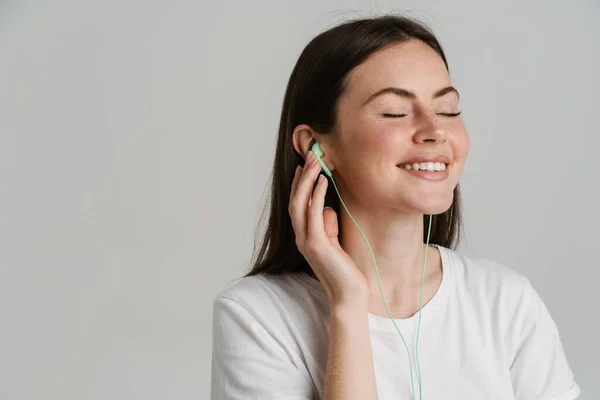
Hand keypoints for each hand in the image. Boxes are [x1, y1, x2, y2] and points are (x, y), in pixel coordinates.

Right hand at [288, 150, 368, 308]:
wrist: (349, 295)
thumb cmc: (346, 270)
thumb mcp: (336, 242)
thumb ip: (329, 226)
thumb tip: (327, 209)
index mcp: (305, 237)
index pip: (298, 205)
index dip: (299, 184)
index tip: (306, 165)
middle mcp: (301, 237)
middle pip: (295, 199)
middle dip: (303, 176)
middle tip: (311, 154)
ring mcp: (306, 241)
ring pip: (300, 203)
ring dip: (307, 179)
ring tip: (315, 160)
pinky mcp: (316, 244)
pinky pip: (313, 213)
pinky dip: (316, 195)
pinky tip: (322, 181)